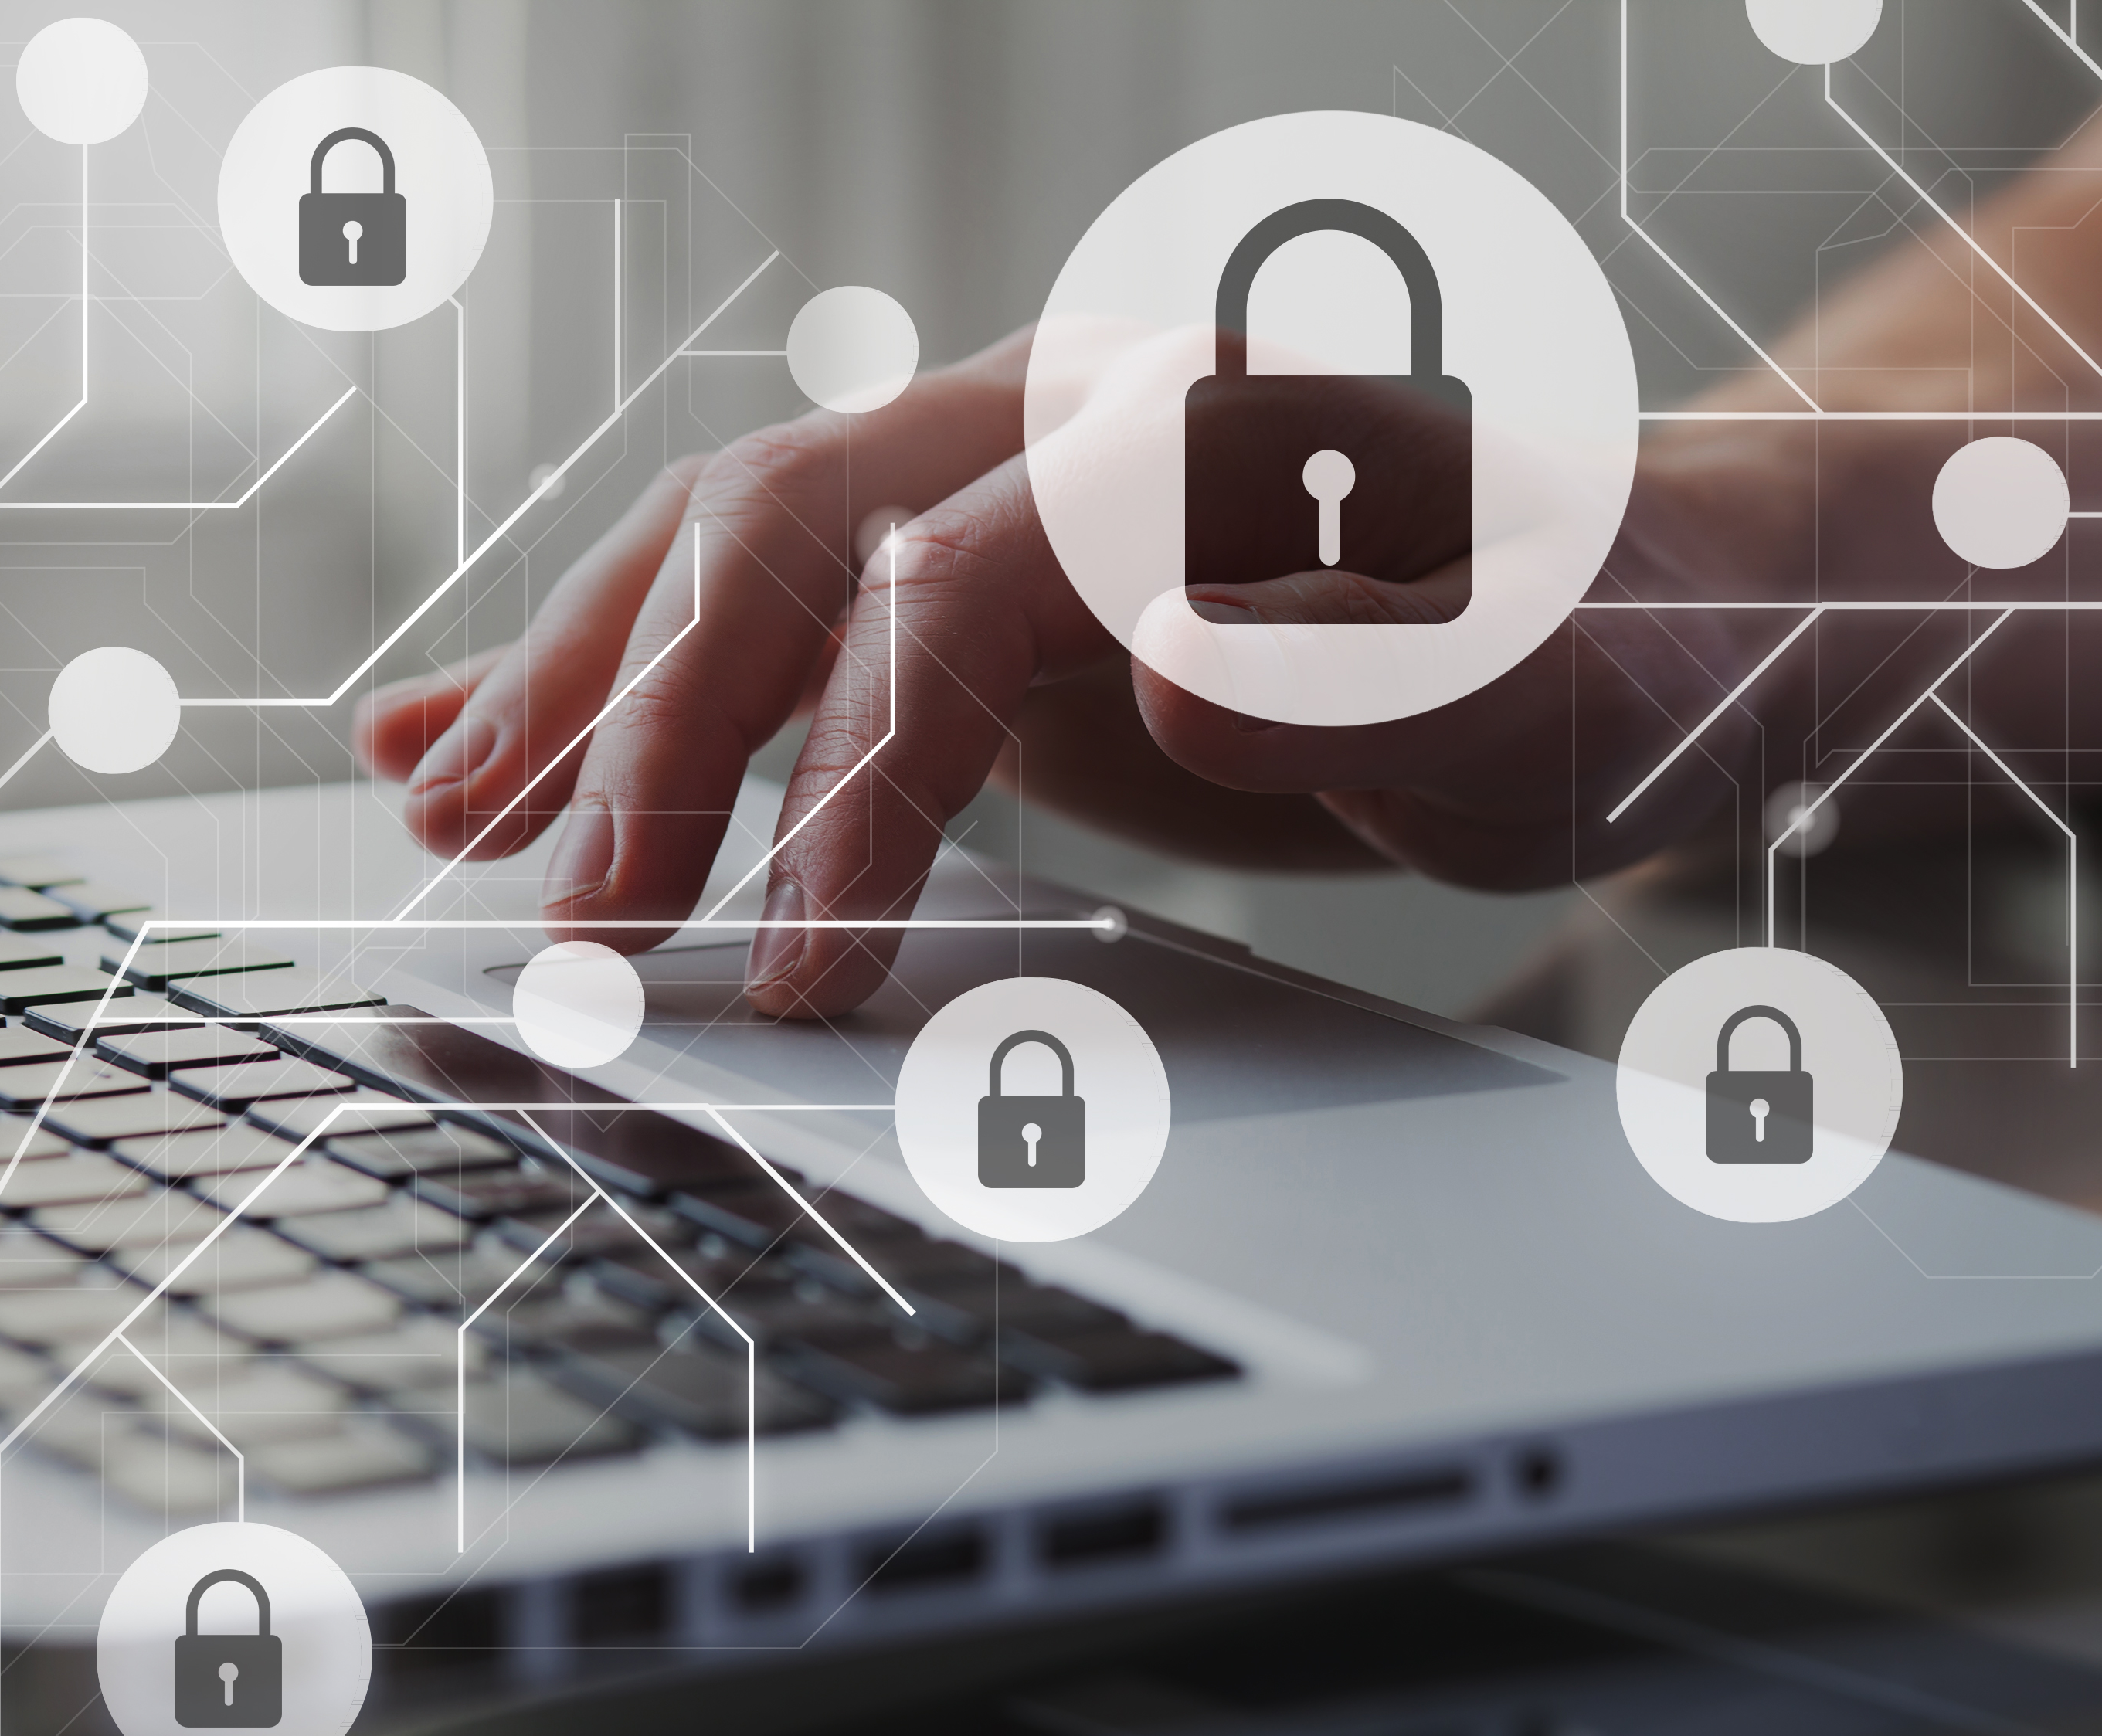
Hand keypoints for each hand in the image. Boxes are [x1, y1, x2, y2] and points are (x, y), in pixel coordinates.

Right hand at [354, 323, 1811, 1018]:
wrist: (1649, 610)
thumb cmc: (1619, 662)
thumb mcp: (1565, 700)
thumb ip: (1393, 686)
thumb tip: (1171, 674)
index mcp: (1196, 428)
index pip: (952, 582)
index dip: (852, 775)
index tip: (791, 957)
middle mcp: (1064, 412)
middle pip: (789, 533)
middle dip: (653, 735)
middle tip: (571, 929)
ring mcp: (995, 472)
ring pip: (729, 542)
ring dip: (581, 685)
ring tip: (452, 818)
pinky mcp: (962, 560)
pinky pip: (752, 592)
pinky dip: (611, 661)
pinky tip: (477, 733)